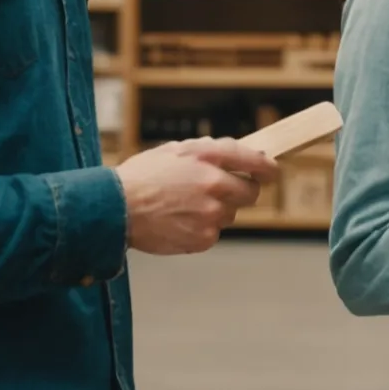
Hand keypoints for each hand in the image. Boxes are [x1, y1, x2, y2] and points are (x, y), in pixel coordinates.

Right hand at [115, 137, 279, 254]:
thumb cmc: (142, 177)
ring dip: (218, 210)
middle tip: (223, 190)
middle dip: (242, 190)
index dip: (269, 168)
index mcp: (209, 159)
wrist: (116, 209)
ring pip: (231, 214)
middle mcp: (216, 187)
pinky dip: (203, 228)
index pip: (255, 162)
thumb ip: (209, 151)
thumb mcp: (176, 150)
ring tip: (187, 205)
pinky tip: (180, 220)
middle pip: (251, 193)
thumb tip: (236, 154)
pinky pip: (214, 233)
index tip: (272, 171)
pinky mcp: (203, 238)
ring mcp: (211, 216)